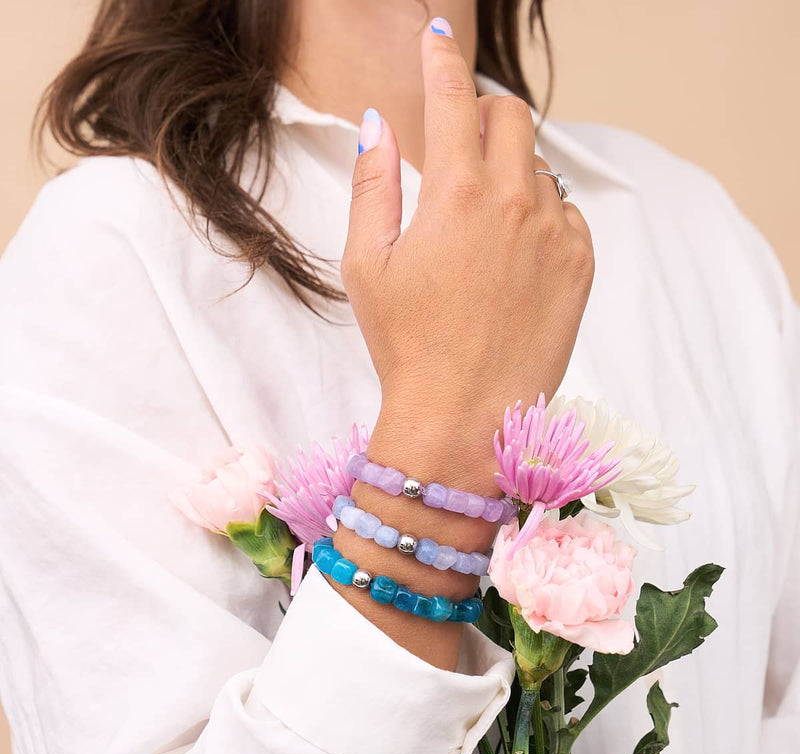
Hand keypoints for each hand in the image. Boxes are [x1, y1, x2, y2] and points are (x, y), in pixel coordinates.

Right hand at [341, 19, 594, 464]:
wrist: (465, 415)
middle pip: (511, 115)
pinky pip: (564, 208)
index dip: (441, 60)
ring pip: (537, 164)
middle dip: (483, 111)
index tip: (437, 39)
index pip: (454, 98)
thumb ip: (373, 182)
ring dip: (507, 168)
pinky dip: (538, 210)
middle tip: (461, 135)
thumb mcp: (366, 263)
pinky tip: (510, 251)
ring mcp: (556, 231)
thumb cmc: (406, 345)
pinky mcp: (580, 262)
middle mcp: (514, 201)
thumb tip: (380, 123)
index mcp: (456, 194)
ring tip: (477, 218)